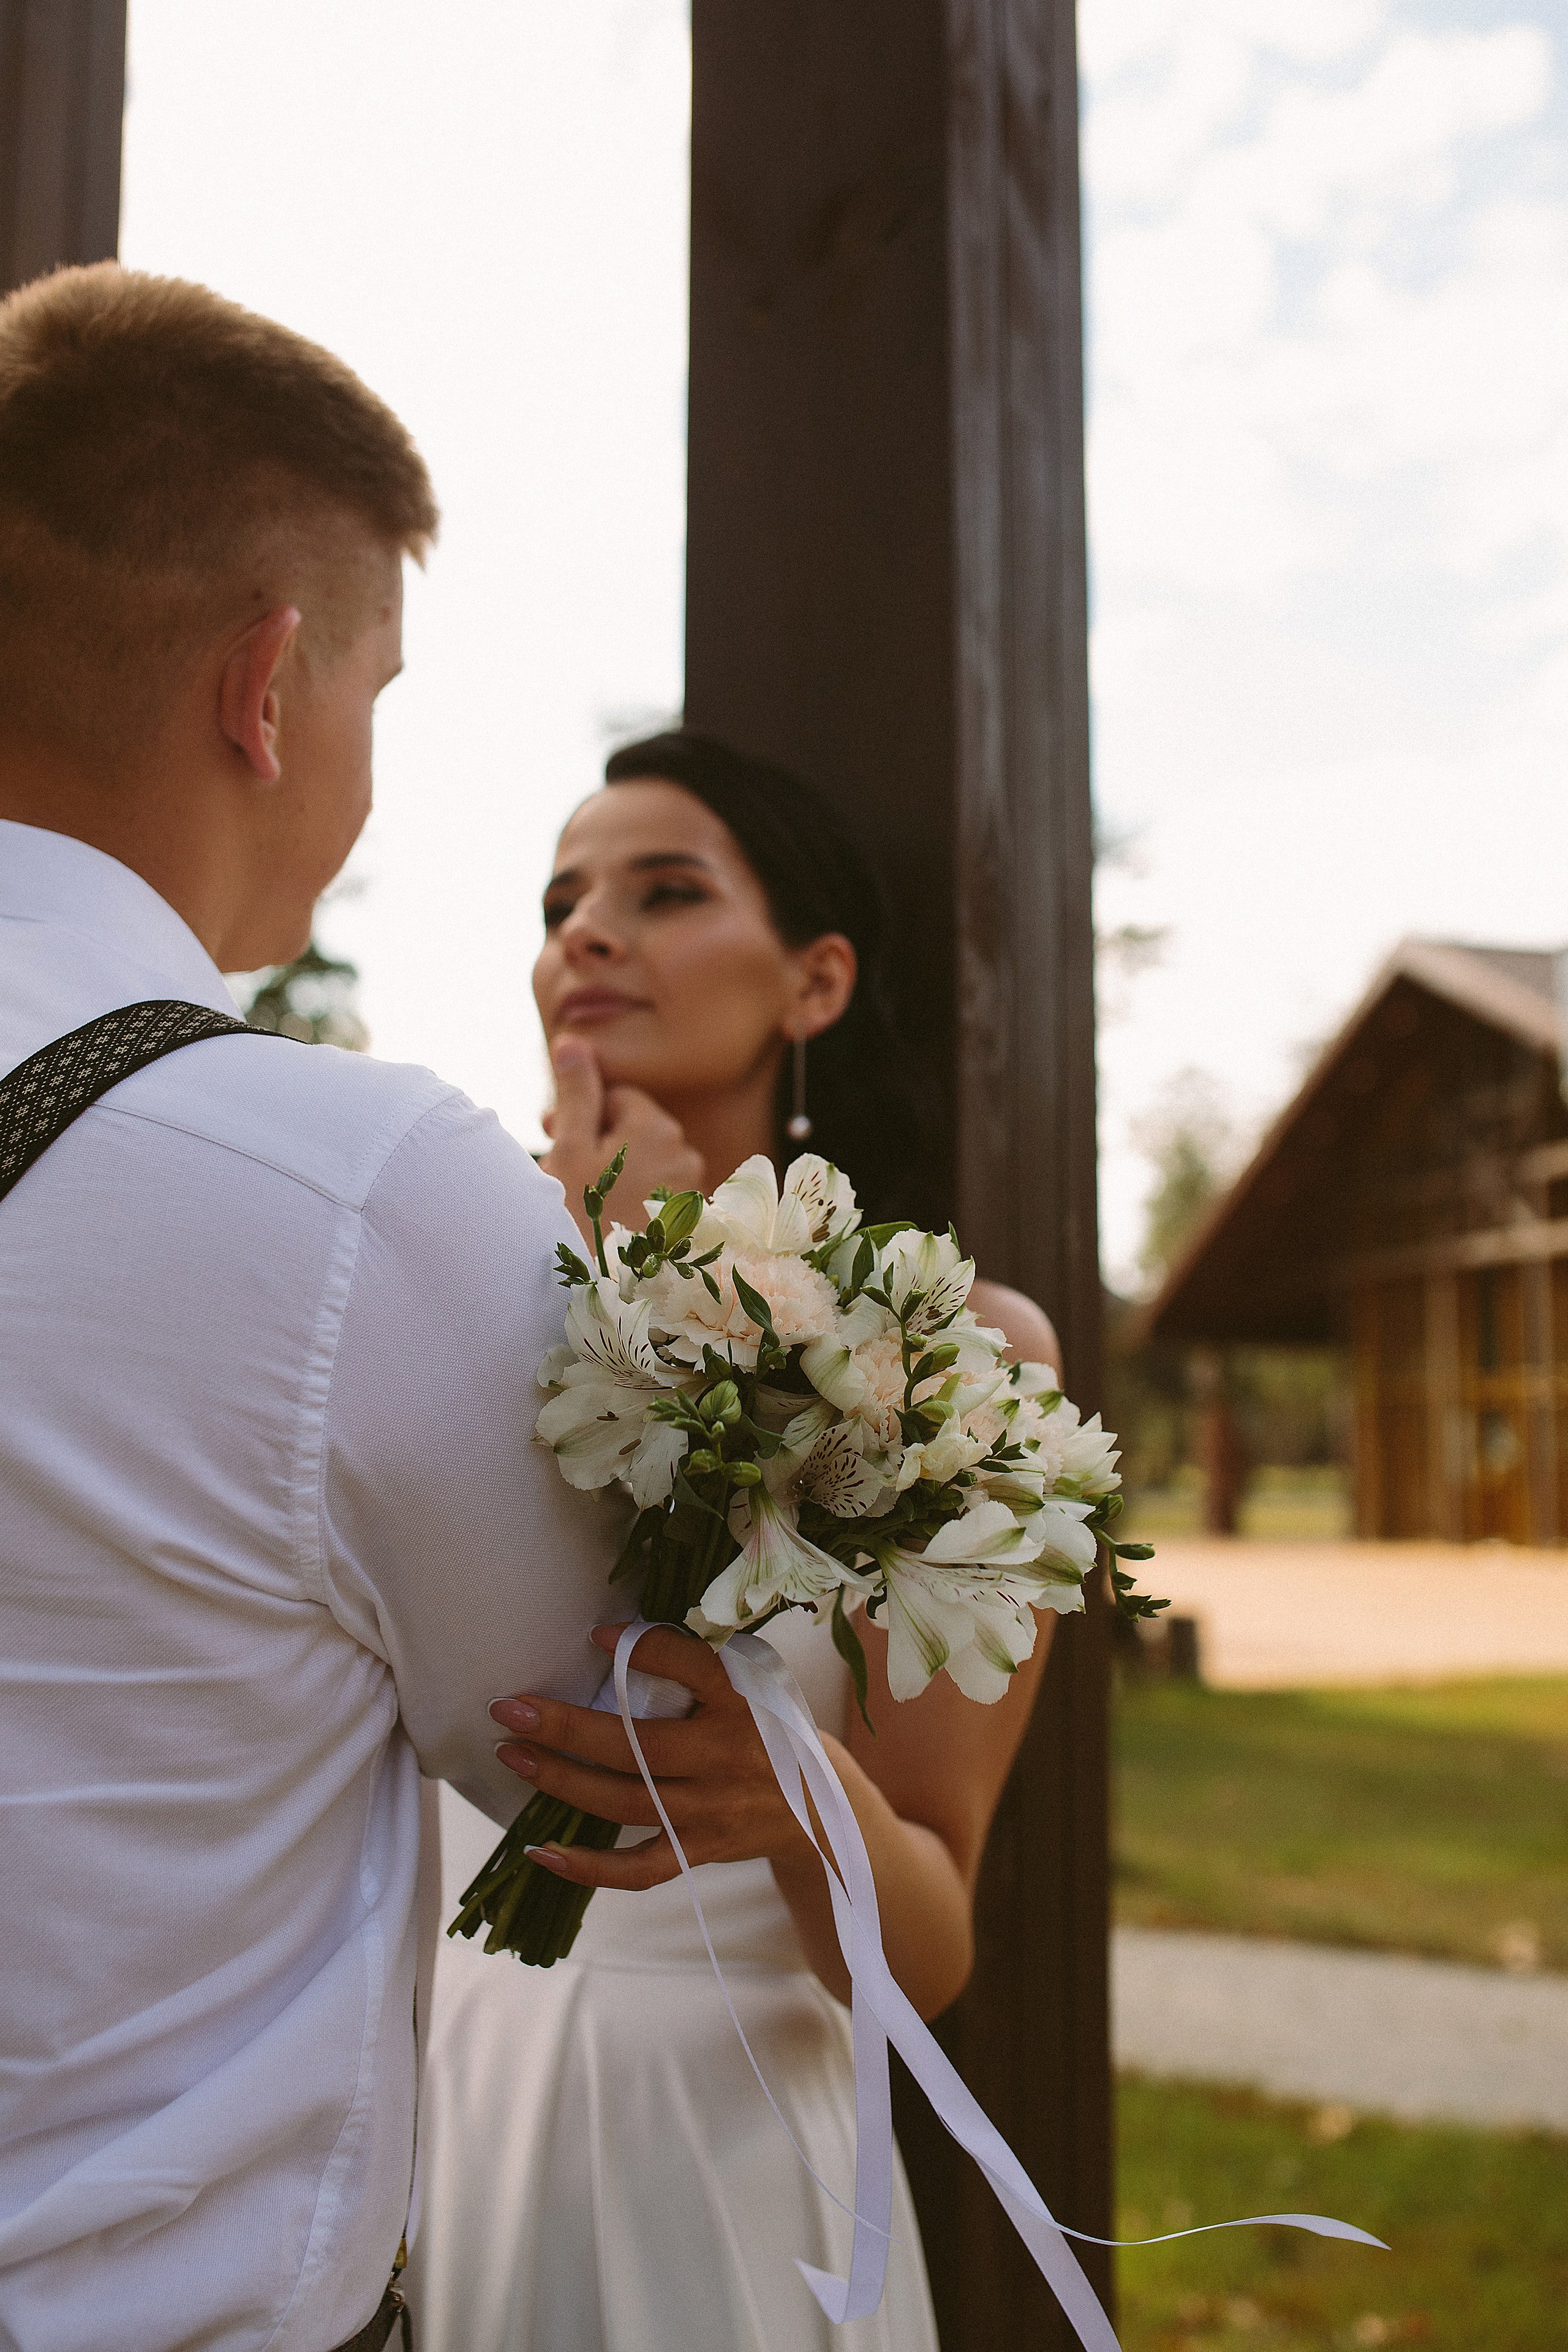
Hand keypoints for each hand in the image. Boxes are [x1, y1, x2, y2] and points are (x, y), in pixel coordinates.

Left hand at [488, 1623, 819, 1889]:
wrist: (820, 1809)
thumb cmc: (769, 1730)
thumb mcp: (753, 1685)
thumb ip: (698, 1666)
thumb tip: (615, 1641)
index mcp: (743, 1701)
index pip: (689, 1665)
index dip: (639, 1648)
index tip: (592, 1635)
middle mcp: (726, 1756)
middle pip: (635, 1747)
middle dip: (565, 1728)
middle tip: (508, 1709)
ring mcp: (711, 1810)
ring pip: (624, 1802)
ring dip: (561, 1780)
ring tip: (512, 1755)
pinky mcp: (700, 1850)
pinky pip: (639, 1869)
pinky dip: (589, 1868)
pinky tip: (541, 1853)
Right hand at [540, 1038, 704, 1241]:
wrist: (594, 1290)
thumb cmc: (573, 1215)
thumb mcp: (569, 1147)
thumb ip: (577, 1092)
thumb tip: (574, 1042)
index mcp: (657, 1127)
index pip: (619, 1097)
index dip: (583, 1112)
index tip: (553, 1134)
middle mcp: (685, 1154)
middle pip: (634, 1129)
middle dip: (598, 1140)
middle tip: (560, 1165)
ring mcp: (689, 1191)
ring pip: (643, 1162)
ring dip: (612, 1169)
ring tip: (580, 1196)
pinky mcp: (687, 1224)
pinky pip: (654, 1194)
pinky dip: (629, 1197)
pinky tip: (603, 1219)